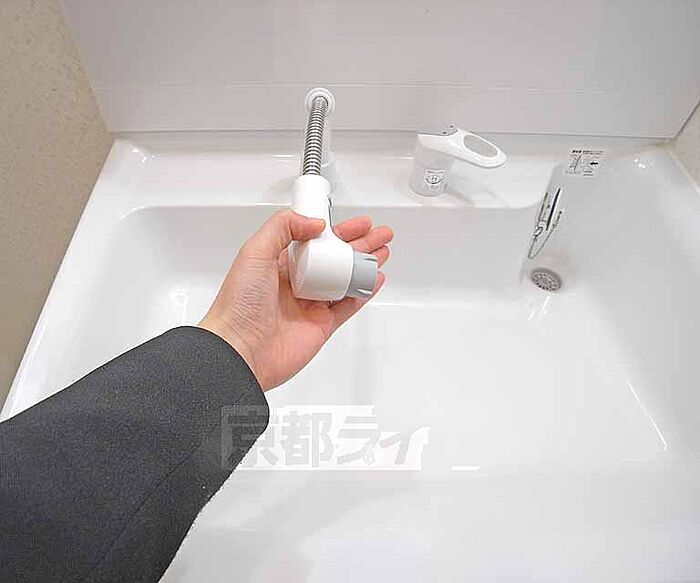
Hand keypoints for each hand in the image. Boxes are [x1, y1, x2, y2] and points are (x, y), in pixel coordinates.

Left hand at [199, 210, 392, 389]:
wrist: (241, 349)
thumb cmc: (239, 303)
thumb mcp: (255, 251)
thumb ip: (283, 227)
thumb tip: (315, 224)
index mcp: (278, 264)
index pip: (314, 240)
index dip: (338, 230)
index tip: (357, 223)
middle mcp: (296, 283)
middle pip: (335, 258)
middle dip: (359, 244)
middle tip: (379, 234)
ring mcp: (310, 305)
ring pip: (344, 279)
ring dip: (364, 264)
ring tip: (382, 252)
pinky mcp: (321, 326)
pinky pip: (348, 305)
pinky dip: (363, 292)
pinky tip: (374, 279)